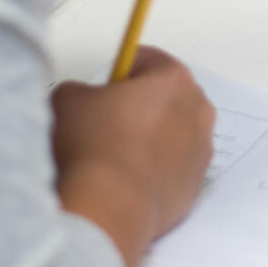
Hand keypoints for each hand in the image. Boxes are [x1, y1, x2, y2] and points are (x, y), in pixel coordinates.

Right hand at [51, 46, 213, 266]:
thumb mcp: (67, 99)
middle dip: (139, 104)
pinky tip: (127, 179)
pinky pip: (174, 166)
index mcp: (173, 79)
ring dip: (150, 137)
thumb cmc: (93, 147)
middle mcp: (197, 109)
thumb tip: (83, 100)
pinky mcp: (197, 183)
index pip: (146, 59)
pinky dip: (155, 168)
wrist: (109, 207)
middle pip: (166, 96)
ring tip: (115, 155)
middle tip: (106, 122)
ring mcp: (201, 149)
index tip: (104, 88)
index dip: (119, 72)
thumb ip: (81, 88)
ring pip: (173, 132)